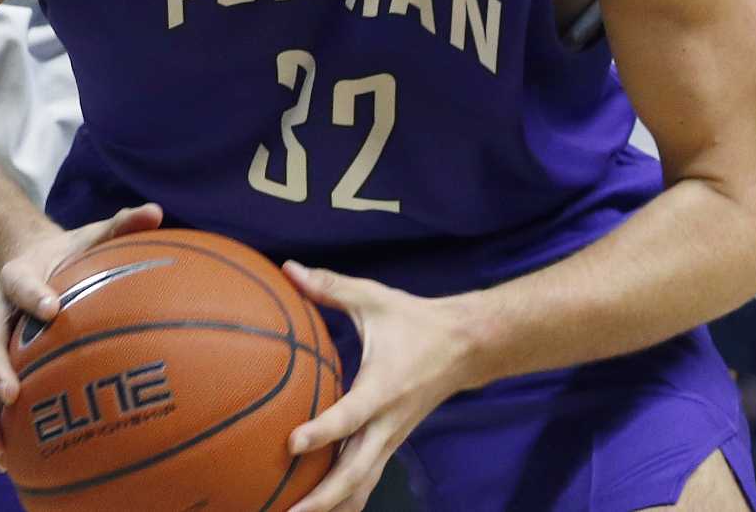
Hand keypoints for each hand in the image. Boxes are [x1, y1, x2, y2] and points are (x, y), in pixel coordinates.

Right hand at [0, 203, 162, 472]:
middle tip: (13, 391)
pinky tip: (8, 460)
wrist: (28, 261)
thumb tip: (156, 211)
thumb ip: (120, 224)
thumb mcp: (90, 235)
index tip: (52, 308)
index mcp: (17, 276)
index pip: (20, 283)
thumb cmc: (67, 254)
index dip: (33, 295)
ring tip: (0, 447)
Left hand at [280, 261, 477, 511]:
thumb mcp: (374, 298)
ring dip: (332, 507)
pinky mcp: (391, 444)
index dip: (321, 431)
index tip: (291, 444)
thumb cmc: (415, 320)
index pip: (349, 416)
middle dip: (322, 498)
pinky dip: (345, 499)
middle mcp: (387, 422)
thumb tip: (289, 268)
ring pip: (362, 485)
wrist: (466, 347)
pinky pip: (366, 480)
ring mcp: (391, 438)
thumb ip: (330, 286)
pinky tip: (320, 509)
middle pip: (355, 473)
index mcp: (382, 387)